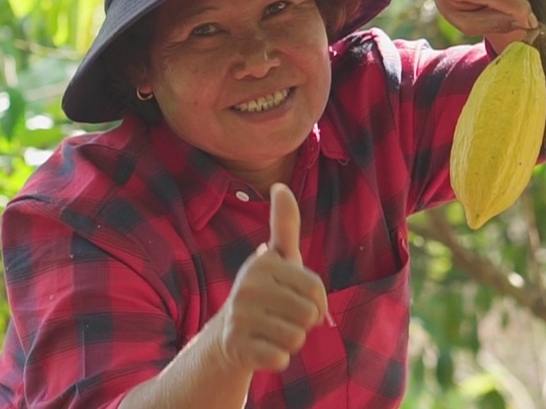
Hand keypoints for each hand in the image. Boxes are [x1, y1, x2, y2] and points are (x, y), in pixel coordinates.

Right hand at [215, 184, 328, 373]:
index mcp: (262, 263)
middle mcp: (247, 287)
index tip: (296, 299)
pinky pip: (281, 359)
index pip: (317, 290)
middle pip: (309, 315)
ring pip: (297, 338)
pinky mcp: (237, 347)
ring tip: (272, 331)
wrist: (229, 336)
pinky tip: (262, 348)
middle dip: (304, 322)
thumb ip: (284, 225)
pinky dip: (278, 359)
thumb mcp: (279, 259)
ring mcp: (240, 318)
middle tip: (283, 317)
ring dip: (291, 340)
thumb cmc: (267, 292)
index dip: (316, 302)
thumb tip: (280, 186)